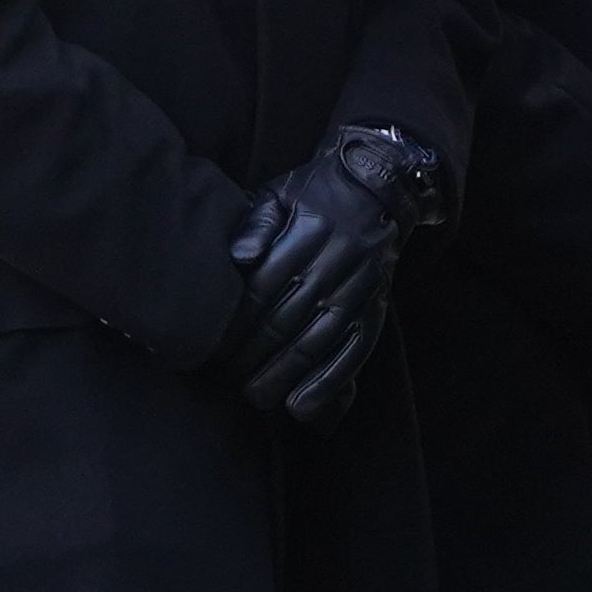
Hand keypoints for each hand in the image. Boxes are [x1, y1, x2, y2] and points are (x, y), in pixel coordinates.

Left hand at [222, 127, 439, 426]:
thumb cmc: (316, 192)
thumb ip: (255, 224)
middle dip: (251, 355)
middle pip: (284, 320)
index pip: (261, 288)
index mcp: (306, 234)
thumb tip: (237, 257)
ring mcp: (357, 290)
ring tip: (256, 397)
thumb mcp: (279, 192)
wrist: (380, 185)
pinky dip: (329, 382)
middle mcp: (334, 264)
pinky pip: (353, 352)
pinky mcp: (375, 308)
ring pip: (316, 341)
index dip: (235, 323)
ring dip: (283, 375)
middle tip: (225, 377)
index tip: (211, 346)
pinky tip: (303, 406)